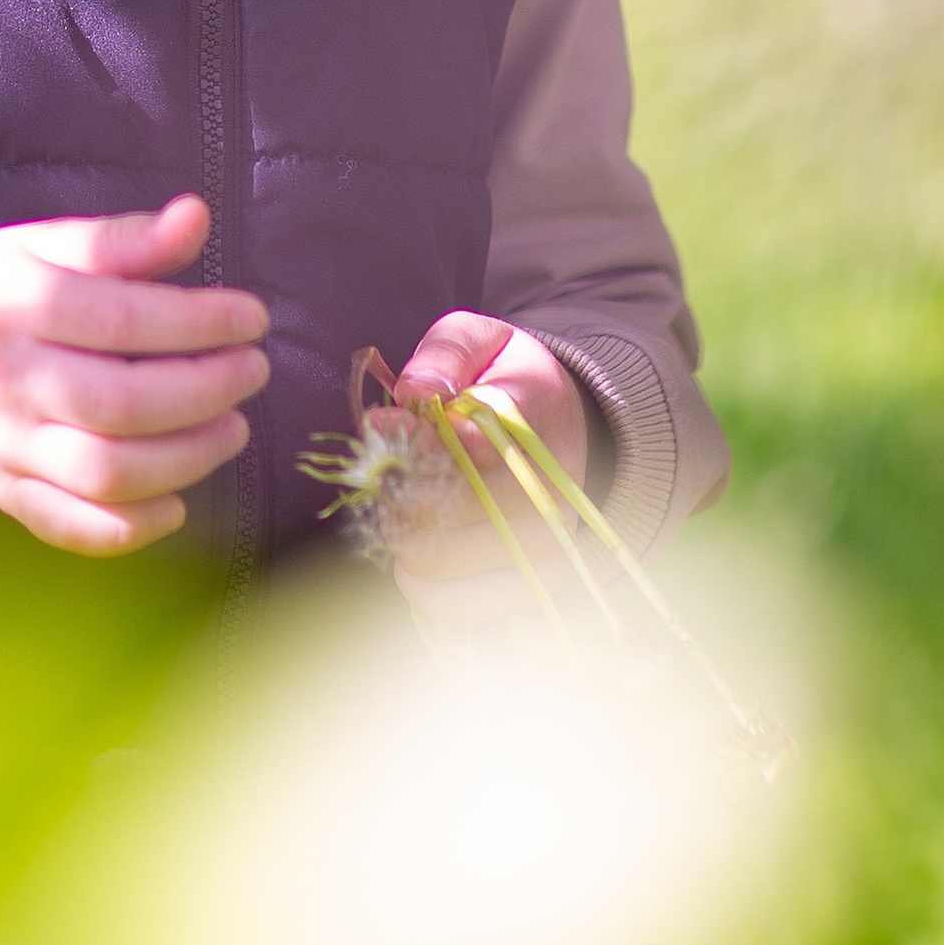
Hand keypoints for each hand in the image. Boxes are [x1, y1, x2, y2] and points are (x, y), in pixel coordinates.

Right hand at [0, 192, 268, 555]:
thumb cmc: (5, 288)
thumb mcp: (47, 245)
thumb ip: (123, 238)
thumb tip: (195, 217)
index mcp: (11, 304)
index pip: (116, 318)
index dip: (196, 321)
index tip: (251, 317)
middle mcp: (5, 381)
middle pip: (119, 404)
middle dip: (205, 391)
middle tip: (252, 370)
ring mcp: (4, 446)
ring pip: (107, 473)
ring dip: (188, 458)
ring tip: (233, 427)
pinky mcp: (10, 494)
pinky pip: (76, 528)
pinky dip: (135, 526)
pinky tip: (179, 501)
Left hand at [388, 312, 589, 589]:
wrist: (559, 423)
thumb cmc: (500, 379)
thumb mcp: (476, 339)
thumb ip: (444, 354)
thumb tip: (414, 391)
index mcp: (538, 405)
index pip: (478, 435)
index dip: (420, 442)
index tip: (386, 426)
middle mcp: (554, 478)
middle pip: (462, 508)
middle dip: (403, 497)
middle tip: (384, 483)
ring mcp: (551, 536)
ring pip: (462, 562)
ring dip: (409, 545)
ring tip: (396, 521)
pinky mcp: (538, 581)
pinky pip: (474, 605)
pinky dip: (429, 591)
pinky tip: (412, 564)